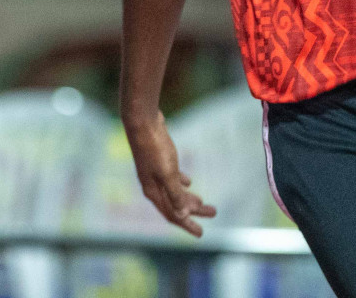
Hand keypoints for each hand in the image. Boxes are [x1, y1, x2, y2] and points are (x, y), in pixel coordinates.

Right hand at [125, 113, 216, 236]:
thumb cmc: (155, 148)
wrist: (142, 122)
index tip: (201, 234)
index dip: (187, 225)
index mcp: (153, 192)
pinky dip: (181, 182)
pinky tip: (189, 182)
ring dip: (189, 197)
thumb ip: (175, 194)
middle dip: (194, 211)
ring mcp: (155, 173)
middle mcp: (153, 186)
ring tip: (203, 202)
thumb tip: (183, 216)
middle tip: (213, 212)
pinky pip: (172, 178)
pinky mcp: (159, 161)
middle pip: (175, 204)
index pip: (172, 215)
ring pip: (174, 191)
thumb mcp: (168, 173)